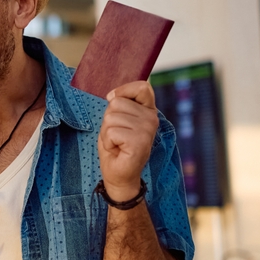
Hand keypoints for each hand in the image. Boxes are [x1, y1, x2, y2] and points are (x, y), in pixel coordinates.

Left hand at [98, 81, 158, 200]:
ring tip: (117, 143)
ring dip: (107, 132)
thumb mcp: (117, 119)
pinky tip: (117, 149)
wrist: (118, 173)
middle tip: (116, 135)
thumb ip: (120, 104)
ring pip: (111, 117)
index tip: (114, 101)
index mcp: (149, 110)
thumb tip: (112, 95)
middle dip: (108, 119)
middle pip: (117, 102)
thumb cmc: (116, 145)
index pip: (142, 86)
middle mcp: (152, 118)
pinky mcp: (140, 142)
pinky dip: (107, 141)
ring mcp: (147, 130)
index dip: (123, 91)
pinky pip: (111, 132)